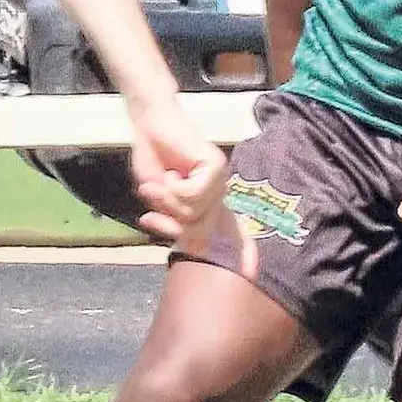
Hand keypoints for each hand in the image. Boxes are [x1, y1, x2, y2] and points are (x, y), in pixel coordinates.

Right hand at [126, 93, 231, 252]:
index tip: (252, 273)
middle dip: (169, 222)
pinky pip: (192, 196)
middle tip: (151, 201)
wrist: (149, 127)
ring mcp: (218, 180)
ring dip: (167, 201)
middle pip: (198, 230)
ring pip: (193, 213)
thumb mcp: (160, 202)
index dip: (242, 252)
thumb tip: (195, 245)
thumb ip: (176, 222)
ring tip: (160, 180)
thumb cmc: (153, 161)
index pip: (229, 231)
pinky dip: (172, 188)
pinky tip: (171, 172)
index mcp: (208, 203)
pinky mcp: (215, 166)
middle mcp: (218, 193)